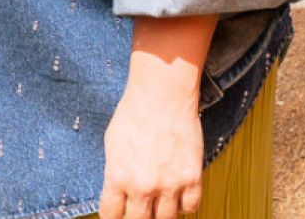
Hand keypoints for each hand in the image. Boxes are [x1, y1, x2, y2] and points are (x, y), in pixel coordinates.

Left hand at [99, 76, 202, 218]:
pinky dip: (184, 205)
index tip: (115, 217)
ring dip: (160, 213)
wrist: (161, 98)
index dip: (112, 218)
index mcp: (117, 177)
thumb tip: (119, 193)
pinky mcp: (192, 178)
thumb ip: (116, 174)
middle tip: (137, 212)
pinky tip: (177, 195)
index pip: (111, 214)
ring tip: (157, 204)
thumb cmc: (133, 116)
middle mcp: (143, 186)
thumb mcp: (112, 146)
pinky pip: (190, 207)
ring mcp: (170, 184)